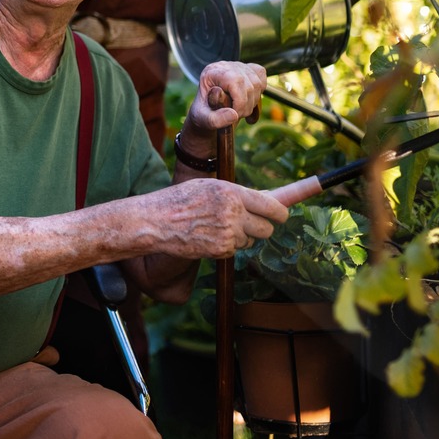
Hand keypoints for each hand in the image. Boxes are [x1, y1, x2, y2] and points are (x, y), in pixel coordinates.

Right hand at [143, 177, 287, 258]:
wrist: (156, 221)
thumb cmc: (181, 200)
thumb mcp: (209, 187)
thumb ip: (236, 194)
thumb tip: (265, 199)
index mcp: (232, 192)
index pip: (272, 207)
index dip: (280, 213)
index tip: (281, 216)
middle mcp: (233, 213)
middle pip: (267, 229)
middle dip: (261, 228)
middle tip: (248, 224)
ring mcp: (227, 233)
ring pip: (250, 241)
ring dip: (240, 237)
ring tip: (216, 227)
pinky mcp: (220, 250)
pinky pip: (234, 251)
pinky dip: (226, 247)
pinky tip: (208, 237)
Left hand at [179, 61, 266, 156]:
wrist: (208, 109)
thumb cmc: (204, 113)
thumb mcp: (204, 120)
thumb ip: (215, 120)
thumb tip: (234, 115)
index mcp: (212, 73)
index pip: (235, 81)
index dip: (240, 101)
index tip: (235, 114)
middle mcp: (226, 66)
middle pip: (249, 84)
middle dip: (246, 106)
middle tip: (238, 116)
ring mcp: (238, 66)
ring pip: (257, 83)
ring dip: (253, 102)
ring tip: (242, 111)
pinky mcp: (248, 69)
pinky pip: (261, 75)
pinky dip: (259, 91)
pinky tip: (250, 101)